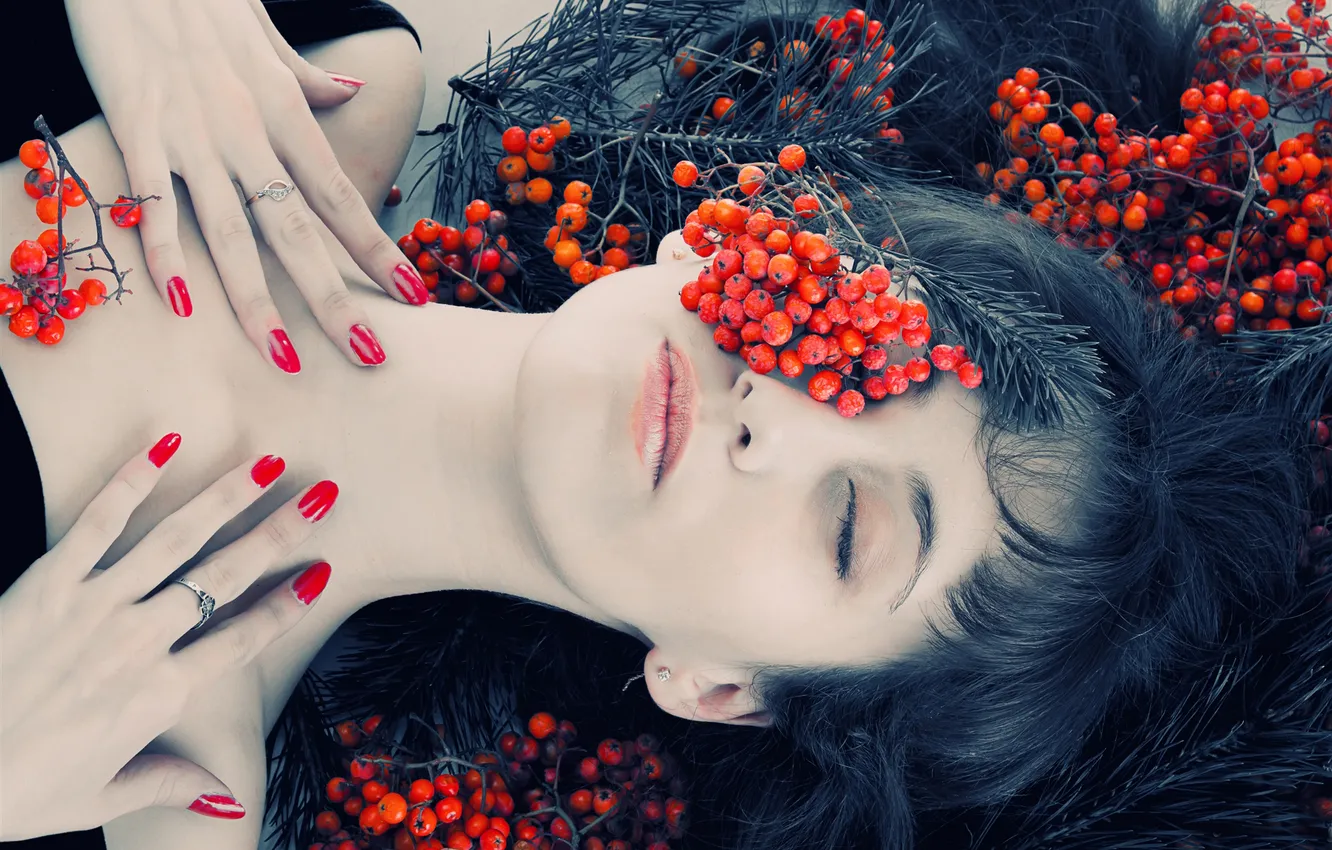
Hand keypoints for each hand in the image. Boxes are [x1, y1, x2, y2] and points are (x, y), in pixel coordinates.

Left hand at [0, 433, 337, 840]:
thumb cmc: (17, 790)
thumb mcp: (99, 798)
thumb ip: (167, 783)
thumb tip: (226, 797)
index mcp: (160, 695)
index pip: (244, 640)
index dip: (287, 605)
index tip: (319, 573)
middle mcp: (139, 641)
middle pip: (225, 576)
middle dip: (280, 532)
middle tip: (319, 495)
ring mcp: (94, 605)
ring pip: (176, 540)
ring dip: (226, 497)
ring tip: (265, 464)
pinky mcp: (48, 582)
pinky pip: (97, 522)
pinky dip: (132, 481)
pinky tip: (164, 446)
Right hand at [63, 0, 427, 371]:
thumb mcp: (267, 35)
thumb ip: (308, 78)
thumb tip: (352, 92)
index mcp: (285, 112)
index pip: (341, 197)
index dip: (377, 251)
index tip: (414, 296)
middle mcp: (248, 132)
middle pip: (298, 231)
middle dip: (335, 298)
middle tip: (369, 354)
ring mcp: (192, 135)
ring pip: (232, 232)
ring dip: (258, 301)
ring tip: (285, 357)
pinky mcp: (137, 127)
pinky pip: (153, 202)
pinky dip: (165, 252)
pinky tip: (182, 304)